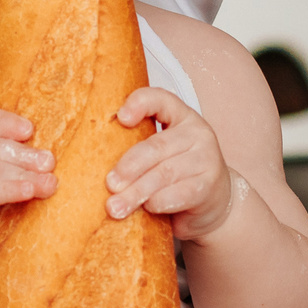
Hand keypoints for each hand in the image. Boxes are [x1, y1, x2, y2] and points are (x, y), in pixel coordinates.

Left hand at [107, 87, 243, 240]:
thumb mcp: (160, 153)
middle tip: (110, 184)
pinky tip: (146, 208)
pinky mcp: (209, 185)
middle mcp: (196, 133)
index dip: (139, 104)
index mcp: (180, 116)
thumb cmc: (177, 173)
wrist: (213, 200)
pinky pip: (179, 193)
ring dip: (137, 191)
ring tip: (116, 207)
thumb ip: (138, 149)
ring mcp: (206, 158)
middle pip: (156, 146)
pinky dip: (159, 202)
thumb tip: (95, 164)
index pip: (159, 99)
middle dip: (129, 167)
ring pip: (165, 173)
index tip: (120, 118)